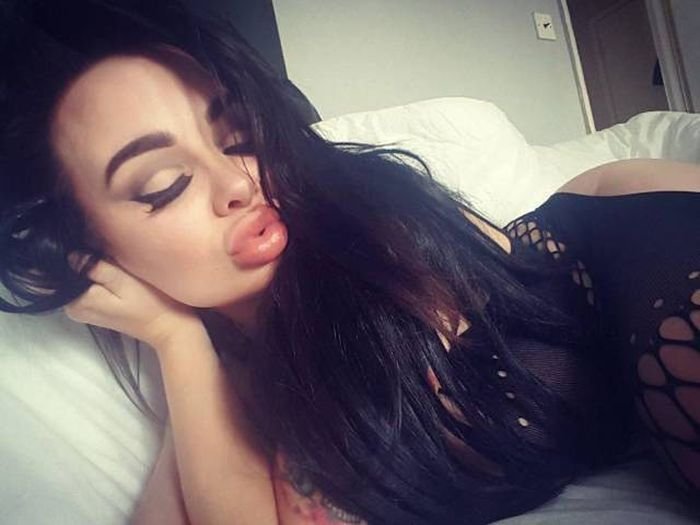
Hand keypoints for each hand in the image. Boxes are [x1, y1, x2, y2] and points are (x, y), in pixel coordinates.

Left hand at [65, 254, 202, 350]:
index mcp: (77, 302)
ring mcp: (87, 309)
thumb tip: (72, 254)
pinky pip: (91, 285)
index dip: (78, 253)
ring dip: (95, 267)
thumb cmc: (150, 303)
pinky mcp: (98, 307)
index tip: (99, 249)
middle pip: (70, 273)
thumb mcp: (123, 280)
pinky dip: (101, 276)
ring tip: (117, 262)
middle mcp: (75, 308)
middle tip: (113, 256)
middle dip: (87, 260)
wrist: (170, 326)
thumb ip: (95, 267)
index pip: (61, 269)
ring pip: (82, 278)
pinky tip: (119, 272)